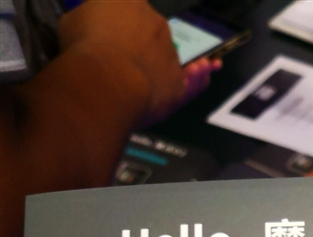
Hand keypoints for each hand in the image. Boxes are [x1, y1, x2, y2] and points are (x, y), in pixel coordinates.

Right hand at [57, 0, 219, 125]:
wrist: (108, 81)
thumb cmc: (86, 47)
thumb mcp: (71, 22)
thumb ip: (87, 20)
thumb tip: (89, 25)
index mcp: (129, 0)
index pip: (128, 6)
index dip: (119, 20)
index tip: (111, 31)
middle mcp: (156, 22)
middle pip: (149, 32)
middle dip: (137, 45)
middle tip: (119, 62)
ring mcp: (171, 52)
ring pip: (163, 59)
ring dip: (151, 68)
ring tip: (132, 84)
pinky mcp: (178, 83)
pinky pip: (182, 86)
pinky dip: (173, 90)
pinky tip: (166, 93)